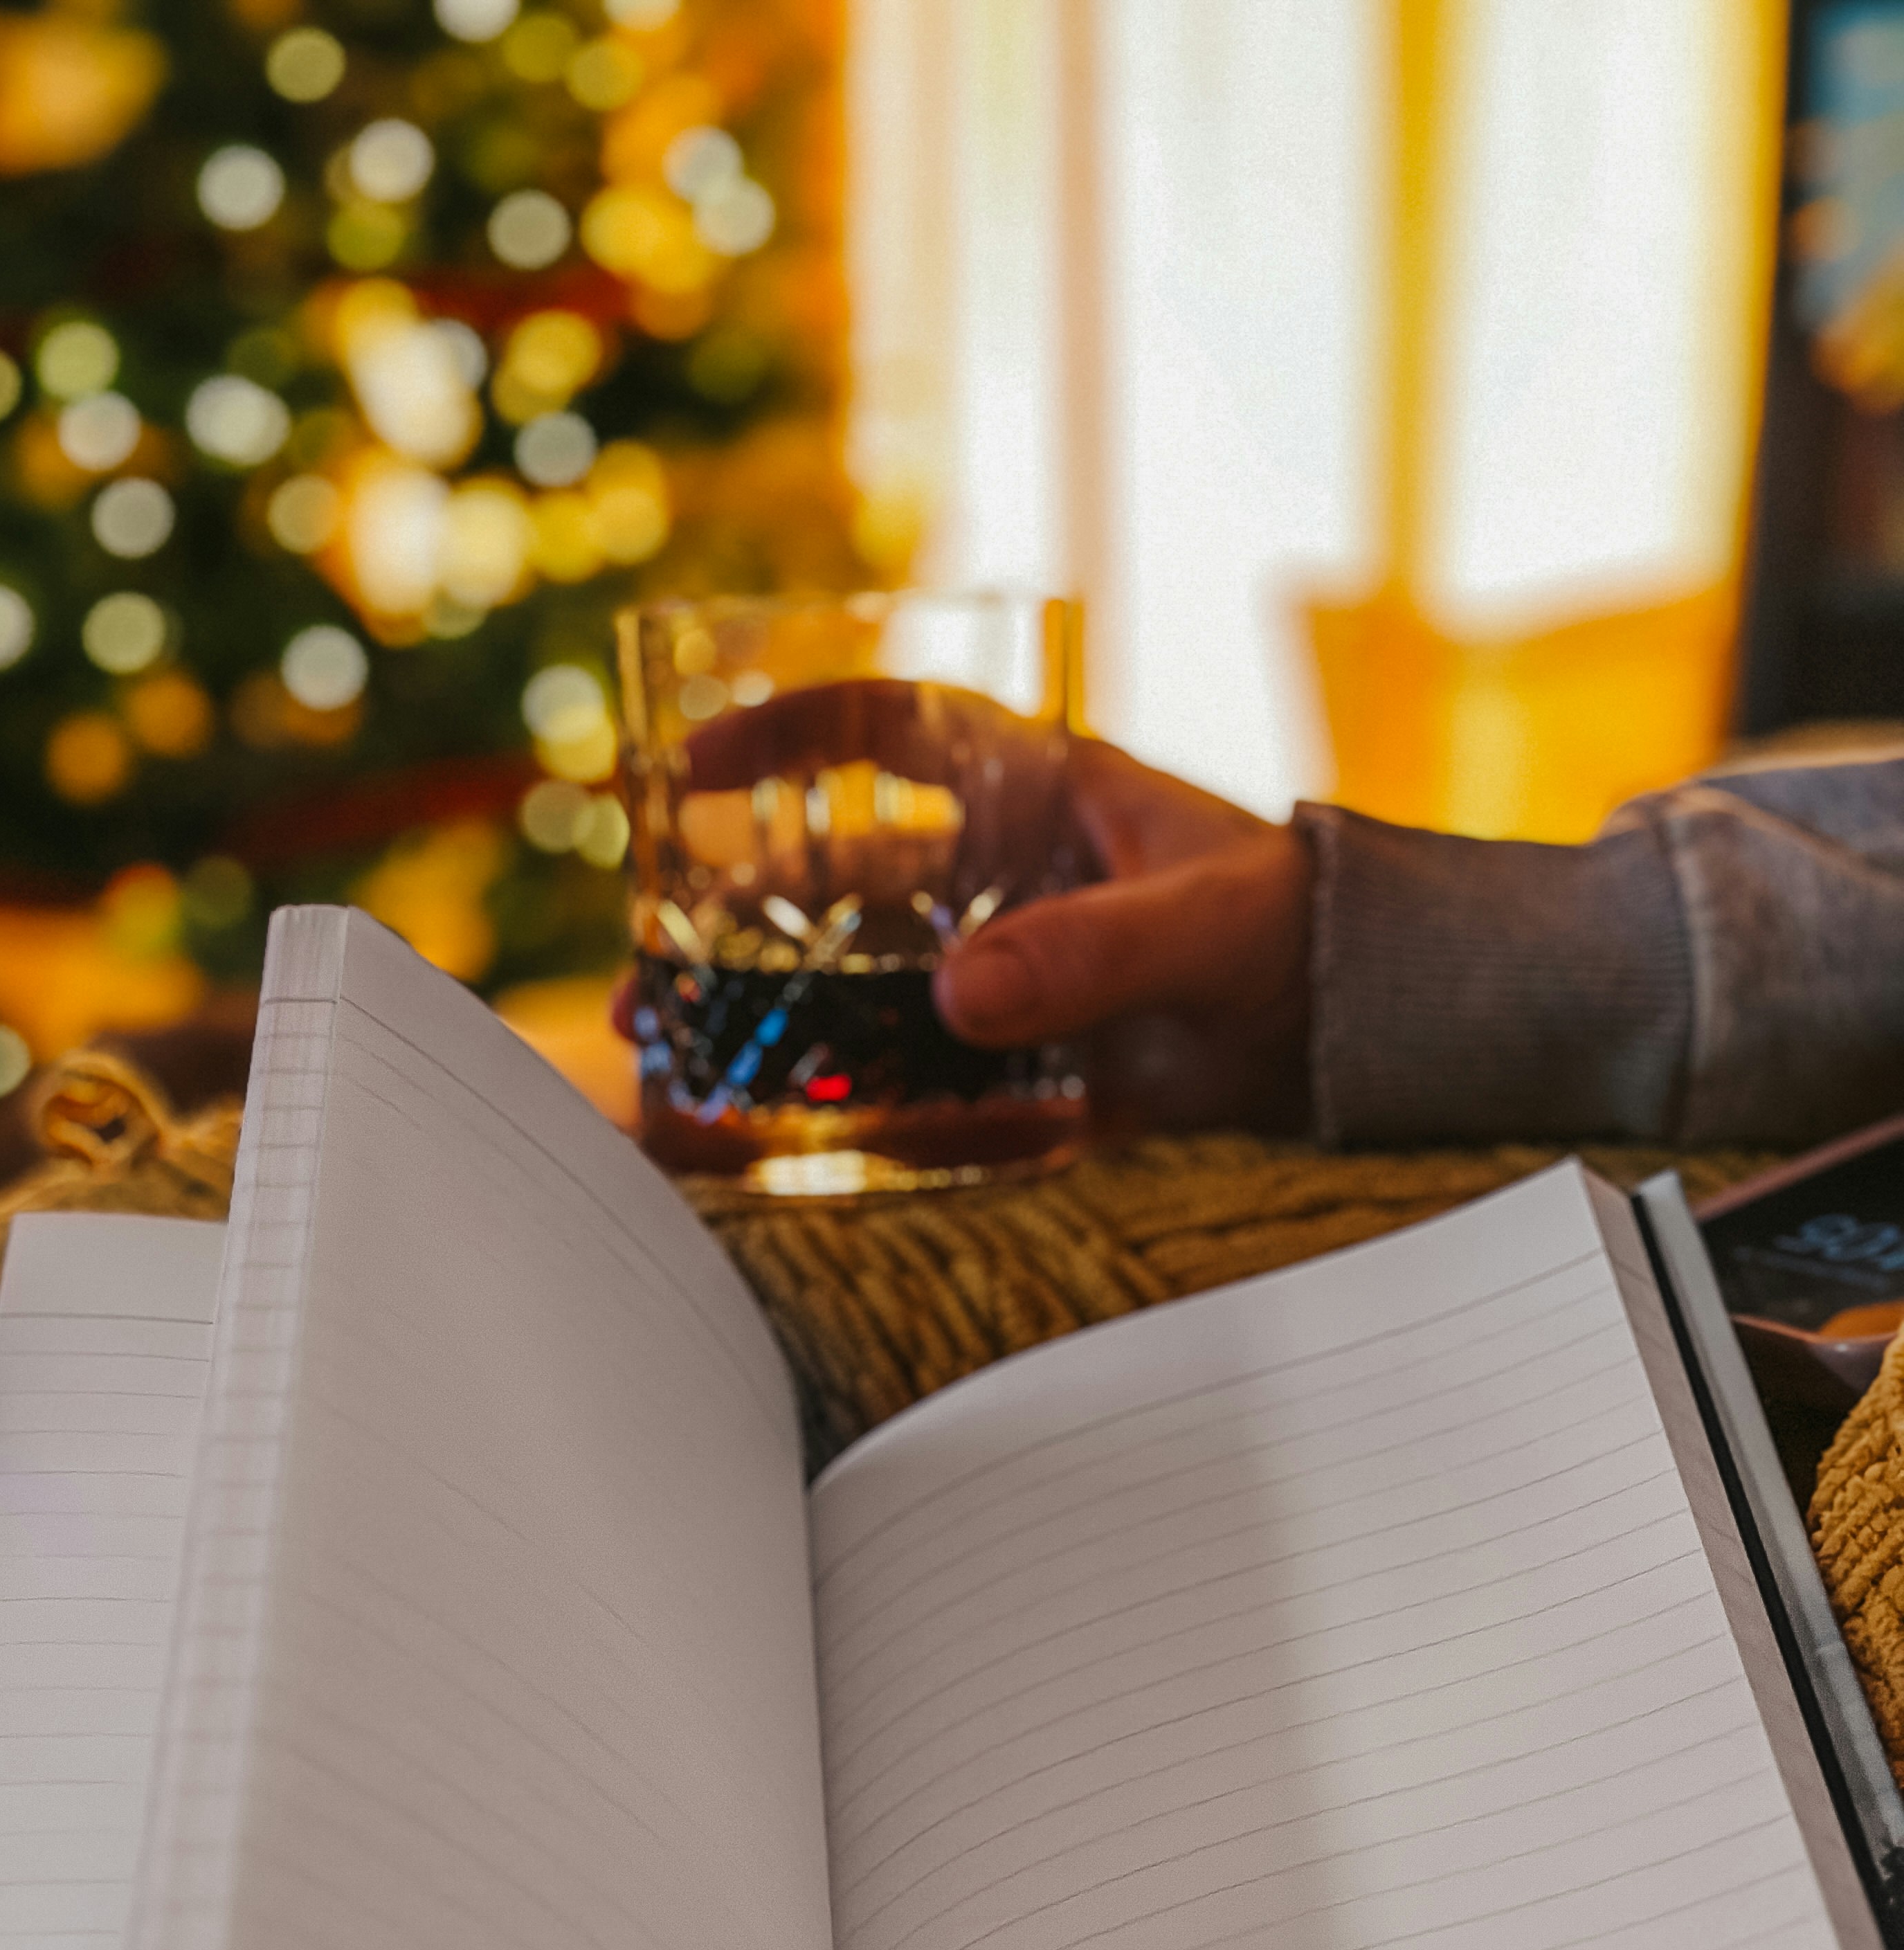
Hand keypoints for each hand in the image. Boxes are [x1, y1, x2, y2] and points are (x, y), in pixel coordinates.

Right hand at [612, 689, 1313, 1136]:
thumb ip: (1094, 953)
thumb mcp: (1206, 924)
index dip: (791, 731)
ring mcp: (1009, 978)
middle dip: (734, 935)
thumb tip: (959, 998)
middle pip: (837, 891)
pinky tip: (787, 1148)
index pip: (893, 729)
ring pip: (861, 999)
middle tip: (649, 990)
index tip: (699, 762)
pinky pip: (923, 1090)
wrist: (1372, 1033)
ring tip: (679, 1076)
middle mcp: (1002, 882)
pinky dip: (858, 1119)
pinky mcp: (1030, 1067)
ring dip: (772, 1036)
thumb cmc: (1306, 931)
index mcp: (1037, 794)